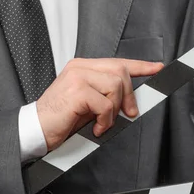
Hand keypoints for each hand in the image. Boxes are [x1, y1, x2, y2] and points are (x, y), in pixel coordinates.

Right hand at [36, 58, 163, 151]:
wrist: (36, 131)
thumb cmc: (58, 120)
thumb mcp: (87, 106)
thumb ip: (104, 96)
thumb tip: (129, 102)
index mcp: (82, 67)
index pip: (117, 62)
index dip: (140, 66)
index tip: (156, 68)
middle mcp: (79, 68)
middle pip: (120, 72)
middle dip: (128, 97)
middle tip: (127, 114)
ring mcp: (77, 77)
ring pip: (115, 87)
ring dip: (113, 110)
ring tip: (101, 123)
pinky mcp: (77, 92)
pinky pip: (106, 104)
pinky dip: (105, 120)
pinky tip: (95, 128)